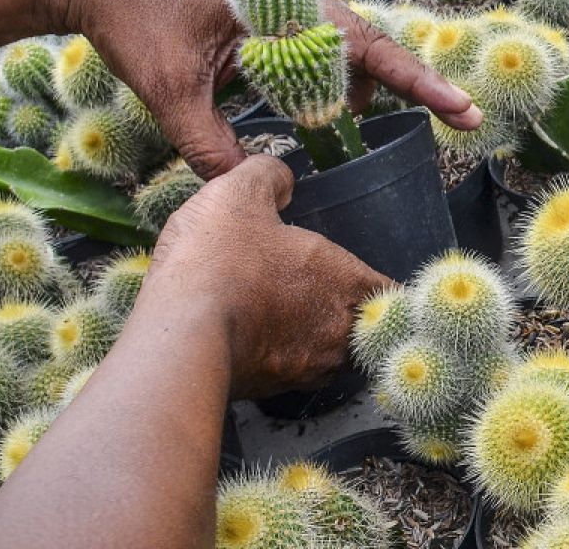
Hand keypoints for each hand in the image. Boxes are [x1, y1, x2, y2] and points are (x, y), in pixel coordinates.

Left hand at [53, 0, 481, 178]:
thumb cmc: (133, 20)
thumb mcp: (170, 91)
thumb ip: (209, 145)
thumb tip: (249, 190)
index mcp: (281, 3)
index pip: (366, 47)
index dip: (419, 83)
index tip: (463, 110)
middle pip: (364, 50)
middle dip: (393, 89)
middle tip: (440, 120)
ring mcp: (282, 1)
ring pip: (338, 52)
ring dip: (342, 91)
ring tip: (329, 128)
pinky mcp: (268, 12)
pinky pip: (311, 49)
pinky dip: (315, 80)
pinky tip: (300, 108)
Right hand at [134, 154, 389, 397]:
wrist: (179, 338)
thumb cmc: (219, 263)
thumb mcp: (240, 194)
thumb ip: (268, 177)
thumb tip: (280, 179)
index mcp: (347, 280)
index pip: (389, 289)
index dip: (376, 282)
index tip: (360, 276)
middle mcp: (340, 330)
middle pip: (361, 323)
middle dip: (344, 308)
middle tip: (317, 292)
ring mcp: (309, 368)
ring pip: (327, 352)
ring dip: (312, 336)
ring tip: (281, 315)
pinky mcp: (273, 392)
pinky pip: (289, 373)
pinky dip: (278, 356)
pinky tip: (251, 337)